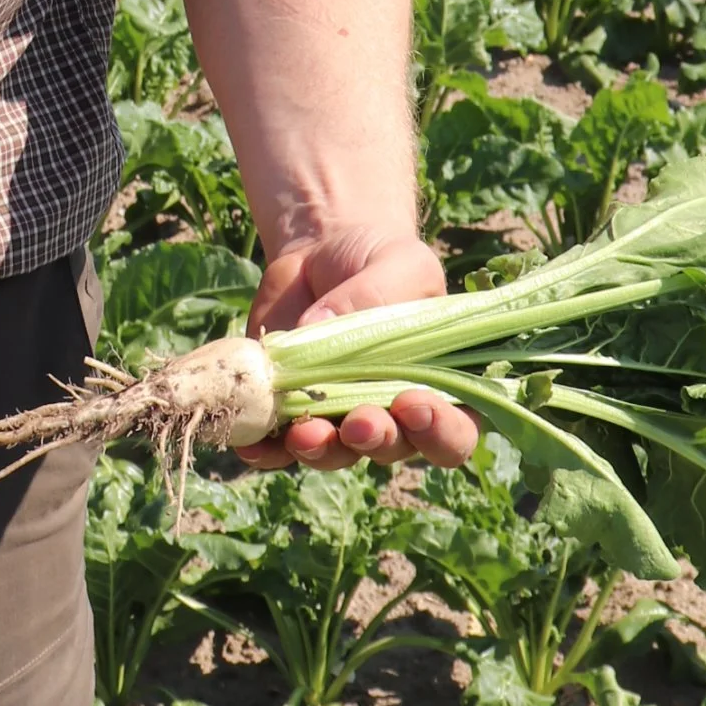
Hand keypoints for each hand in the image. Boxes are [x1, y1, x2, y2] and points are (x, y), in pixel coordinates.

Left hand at [235, 225, 478, 471]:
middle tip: (358, 422)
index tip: (414, 406)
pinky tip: (251, 443)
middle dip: (375, 441)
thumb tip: (320, 325)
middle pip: (393, 449)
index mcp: (440, 385)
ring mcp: (341, 418)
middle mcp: (395, 415)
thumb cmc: (378, 259)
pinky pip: (279, 444)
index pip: (455, 430)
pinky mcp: (292, 412)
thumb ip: (376, 294)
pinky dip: (266, 449)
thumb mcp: (396, 263)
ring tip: (302, 434)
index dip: (441, 432)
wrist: (321, 252)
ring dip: (320, 451)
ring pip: (336, 453)